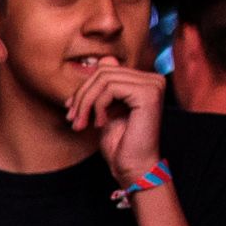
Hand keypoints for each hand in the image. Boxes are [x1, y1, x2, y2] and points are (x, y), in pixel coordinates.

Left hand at [61, 56, 168, 184]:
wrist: (132, 167)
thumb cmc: (119, 143)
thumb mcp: (106, 109)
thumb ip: (106, 86)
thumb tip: (104, 59)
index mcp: (145, 81)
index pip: (106, 69)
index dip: (84, 88)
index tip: (72, 110)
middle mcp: (153, 79)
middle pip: (103, 71)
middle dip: (82, 96)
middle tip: (73, 119)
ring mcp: (153, 84)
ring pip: (104, 78)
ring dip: (86, 103)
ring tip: (82, 124)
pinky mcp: (149, 93)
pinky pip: (110, 88)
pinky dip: (97, 106)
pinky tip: (99, 124)